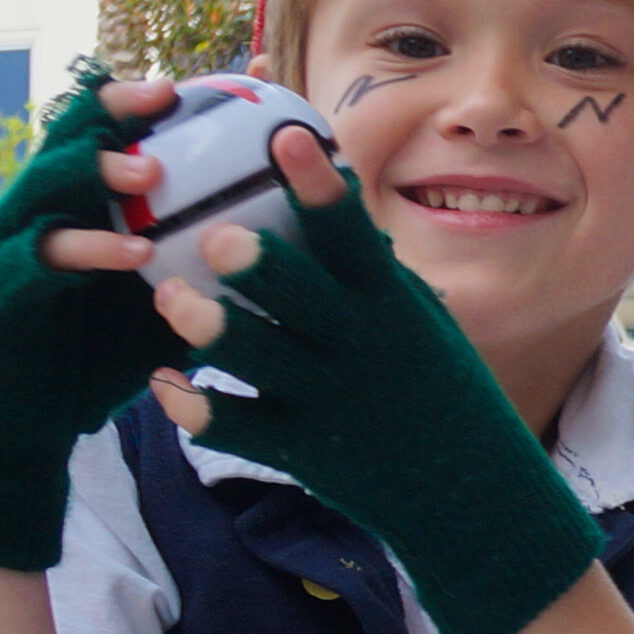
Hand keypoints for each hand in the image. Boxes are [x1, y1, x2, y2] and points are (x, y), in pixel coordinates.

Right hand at [0, 73, 185, 571]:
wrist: (14, 429)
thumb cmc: (90, 360)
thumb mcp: (163, 308)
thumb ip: (205, 273)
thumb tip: (290, 259)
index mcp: (76, 205)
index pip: (109, 133)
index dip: (152, 101)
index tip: (212, 79)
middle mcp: (39, 212)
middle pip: (68, 137)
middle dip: (115, 111)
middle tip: (168, 98)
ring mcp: (11, 246)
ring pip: (46, 186)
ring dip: (99, 172)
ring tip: (151, 170)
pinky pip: (40, 260)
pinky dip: (88, 252)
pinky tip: (134, 254)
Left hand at [145, 127, 605, 633]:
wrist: (469, 495)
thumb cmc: (440, 392)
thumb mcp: (422, 325)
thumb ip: (371, 273)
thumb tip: (328, 201)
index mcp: (392, 309)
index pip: (354, 238)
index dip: (319, 186)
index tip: (287, 138)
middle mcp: (360, 350)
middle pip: (300, 297)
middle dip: (256, 264)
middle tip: (215, 237)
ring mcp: (328, 402)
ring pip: (255, 358)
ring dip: (208, 326)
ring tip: (171, 298)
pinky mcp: (301, 451)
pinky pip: (234, 426)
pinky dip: (192, 405)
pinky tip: (163, 380)